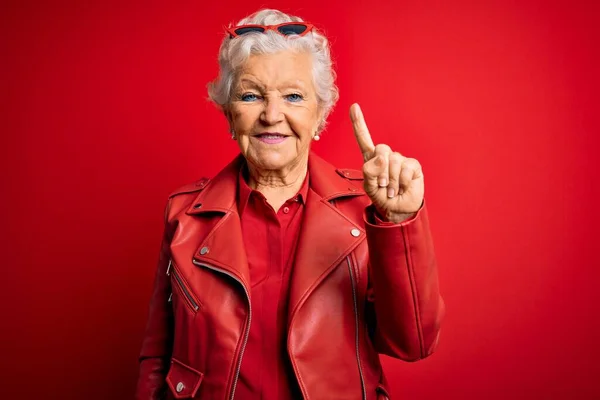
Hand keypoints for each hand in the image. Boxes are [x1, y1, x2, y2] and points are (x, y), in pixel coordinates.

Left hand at [350, 103, 424, 222]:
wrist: (397, 209)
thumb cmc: (381, 196)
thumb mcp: (369, 186)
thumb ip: (370, 171)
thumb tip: (382, 158)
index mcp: (371, 159)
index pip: (363, 138)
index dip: (358, 123)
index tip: (354, 107)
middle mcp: (386, 156)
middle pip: (381, 149)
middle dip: (380, 170)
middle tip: (381, 185)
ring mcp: (400, 159)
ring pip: (393, 161)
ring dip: (391, 180)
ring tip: (391, 190)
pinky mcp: (412, 165)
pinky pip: (405, 168)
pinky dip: (402, 182)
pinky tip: (402, 188)